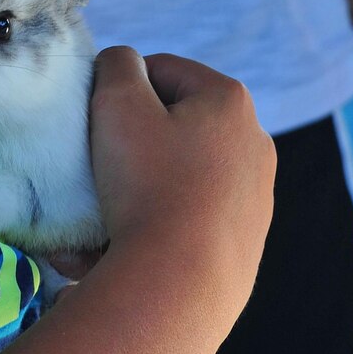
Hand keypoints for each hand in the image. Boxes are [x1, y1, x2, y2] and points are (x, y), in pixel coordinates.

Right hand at [87, 48, 274, 347]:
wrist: (179, 288)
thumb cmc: (147, 183)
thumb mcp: (117, 104)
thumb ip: (116, 65)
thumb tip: (124, 64)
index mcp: (230, 101)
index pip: (162, 71)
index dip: (120, 90)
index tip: (97, 123)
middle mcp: (254, 145)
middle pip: (173, 127)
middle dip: (131, 144)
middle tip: (97, 168)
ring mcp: (255, 200)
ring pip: (177, 177)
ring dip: (137, 189)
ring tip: (99, 217)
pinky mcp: (245, 246)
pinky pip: (187, 221)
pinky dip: (154, 226)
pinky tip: (116, 249)